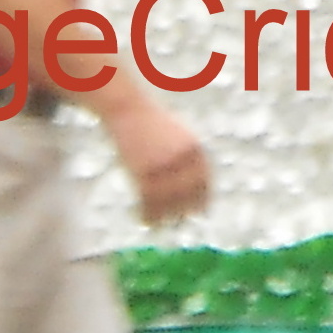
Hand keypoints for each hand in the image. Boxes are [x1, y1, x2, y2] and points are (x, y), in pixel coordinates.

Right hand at [107, 101, 211, 224]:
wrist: (127, 108)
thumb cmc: (151, 121)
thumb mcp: (176, 133)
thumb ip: (187, 155)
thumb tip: (195, 183)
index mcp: (194, 147)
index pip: (204, 180)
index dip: (203, 198)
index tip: (199, 211)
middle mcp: (182, 157)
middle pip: (188, 193)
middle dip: (184, 210)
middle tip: (177, 220)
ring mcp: (163, 165)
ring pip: (168, 201)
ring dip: (164, 216)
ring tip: (158, 224)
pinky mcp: (144, 171)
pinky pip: (149, 201)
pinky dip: (147, 214)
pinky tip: (144, 219)